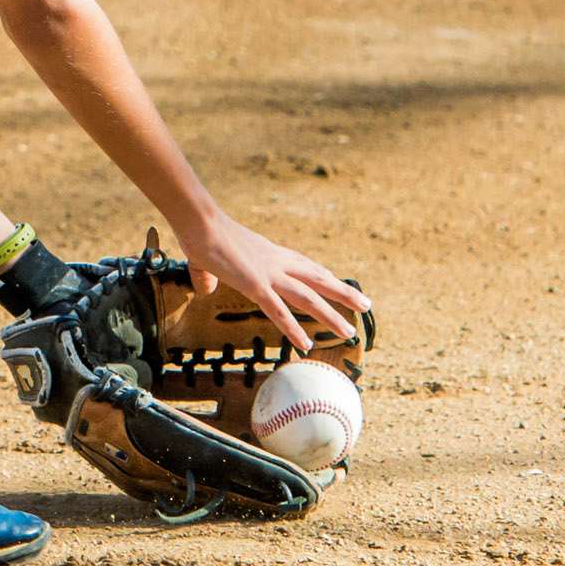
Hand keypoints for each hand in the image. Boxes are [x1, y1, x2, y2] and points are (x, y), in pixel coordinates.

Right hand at [175, 213, 372, 352]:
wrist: (200, 221)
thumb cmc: (201, 233)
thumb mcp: (208, 258)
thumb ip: (208, 276)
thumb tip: (204, 289)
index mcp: (269, 252)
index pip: (304, 266)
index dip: (323, 277)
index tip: (339, 285)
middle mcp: (276, 262)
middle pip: (318, 279)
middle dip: (342, 293)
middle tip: (365, 305)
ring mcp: (268, 274)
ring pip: (308, 298)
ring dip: (331, 315)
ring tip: (350, 332)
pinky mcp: (255, 285)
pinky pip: (279, 311)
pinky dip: (293, 329)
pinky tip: (306, 344)